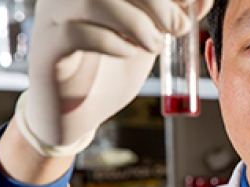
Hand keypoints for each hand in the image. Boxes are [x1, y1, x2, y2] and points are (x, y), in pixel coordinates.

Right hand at [18, 0, 212, 155]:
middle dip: (156, 1)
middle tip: (178, 27)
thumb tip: (203, 0)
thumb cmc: (111, 69)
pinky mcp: (46, 49)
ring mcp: (52, 17)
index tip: (191, 3)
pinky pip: (77, 34)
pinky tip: (128, 53)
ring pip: (94, 1)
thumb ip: (173, 16)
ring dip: (137, 23)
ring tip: (154, 45)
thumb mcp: (150, 37)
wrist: (77, 112)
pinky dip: (113, 43)